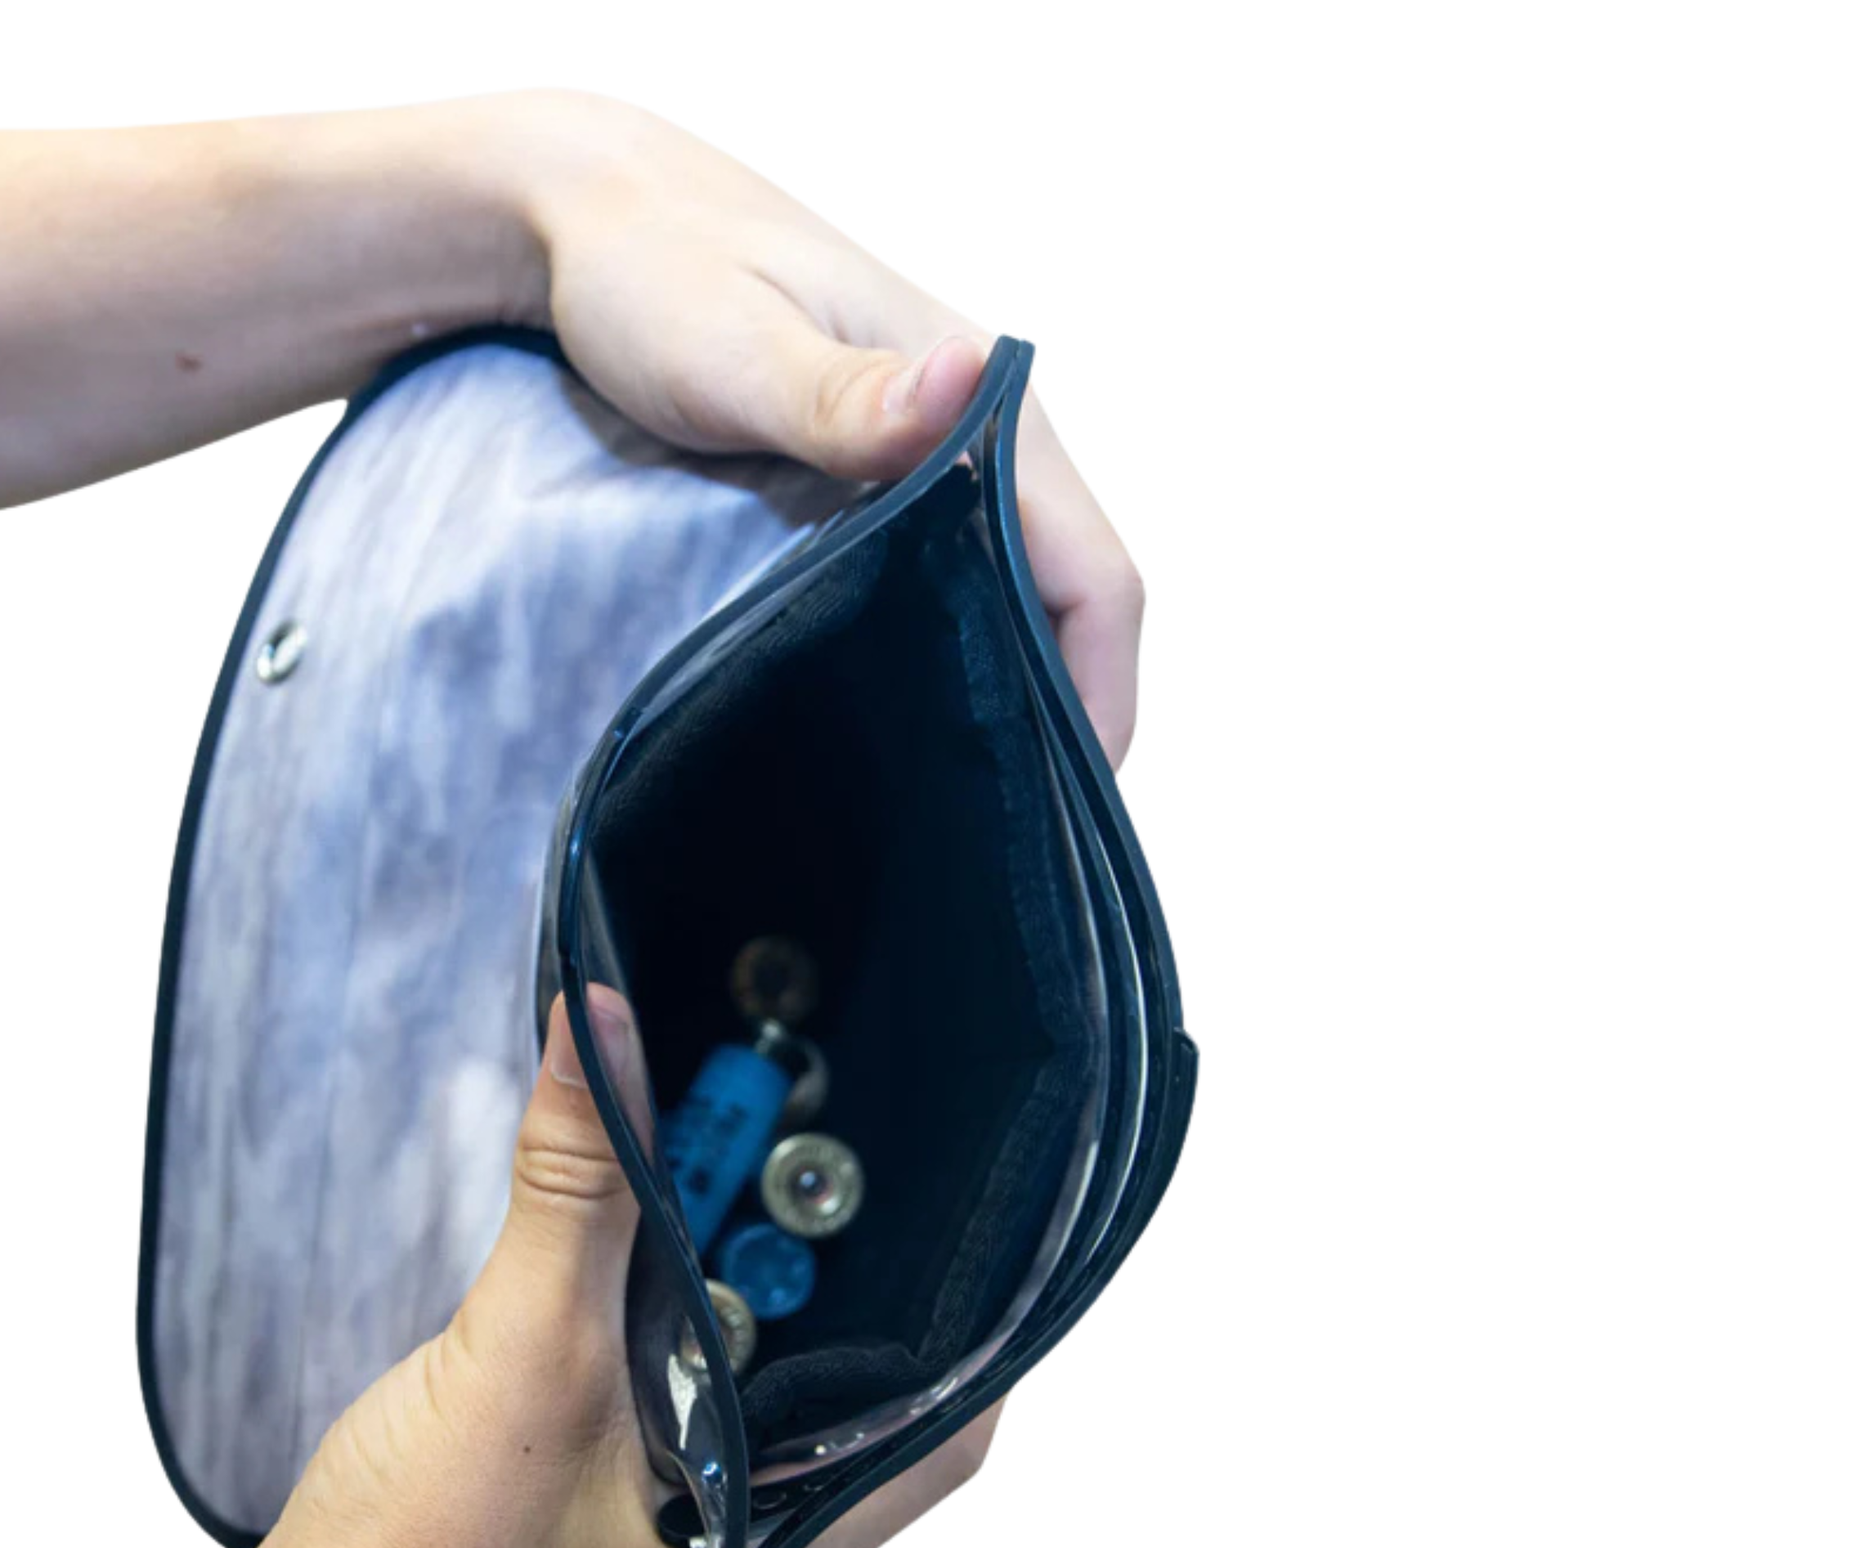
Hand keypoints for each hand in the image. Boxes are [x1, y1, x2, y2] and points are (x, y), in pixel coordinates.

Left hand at [0, 93, 1143, 761]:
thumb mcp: (735, 342)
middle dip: (1061, 722)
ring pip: (1023, 603)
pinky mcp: (887, 484)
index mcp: (985, 408)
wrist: (585, 218)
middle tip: (1006, 844)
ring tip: (963, 810)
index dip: (1099, 698)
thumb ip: (843, 394)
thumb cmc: (655, 271)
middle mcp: (983, 438)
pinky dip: (960, 663)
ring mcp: (940, 463)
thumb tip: (961, 382)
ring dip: (1013, 700)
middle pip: (1074, 606)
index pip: (1096, 576)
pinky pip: (961, 587)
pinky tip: (909, 730)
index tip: (1064, 808)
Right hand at [245, 991, 997, 1547]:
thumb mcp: (519, 1355)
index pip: (935, 1449)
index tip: (973, 1232)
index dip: (972, 1343)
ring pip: (755, 1415)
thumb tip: (603, 1032)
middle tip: (833, 1180)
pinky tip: (655, 1270)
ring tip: (751, 1200)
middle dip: (842, 1297)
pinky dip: (680, 1343)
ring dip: (750, 1314)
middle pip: (843, 1414)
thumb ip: (577, 1190)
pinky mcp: (600, 1538)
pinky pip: (680, 1423)